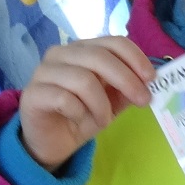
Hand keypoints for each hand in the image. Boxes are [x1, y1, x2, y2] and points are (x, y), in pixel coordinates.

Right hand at [18, 36, 152, 172]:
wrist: (51, 142)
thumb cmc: (81, 115)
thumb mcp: (111, 102)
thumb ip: (127, 89)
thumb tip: (150, 81)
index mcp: (82, 49)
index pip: (112, 42)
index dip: (135, 57)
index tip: (151, 78)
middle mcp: (61, 53)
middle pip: (99, 57)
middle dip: (126, 79)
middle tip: (143, 101)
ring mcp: (43, 72)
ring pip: (83, 79)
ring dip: (101, 104)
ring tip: (104, 120)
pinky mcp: (33, 94)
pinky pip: (64, 98)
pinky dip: (79, 112)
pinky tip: (79, 120)